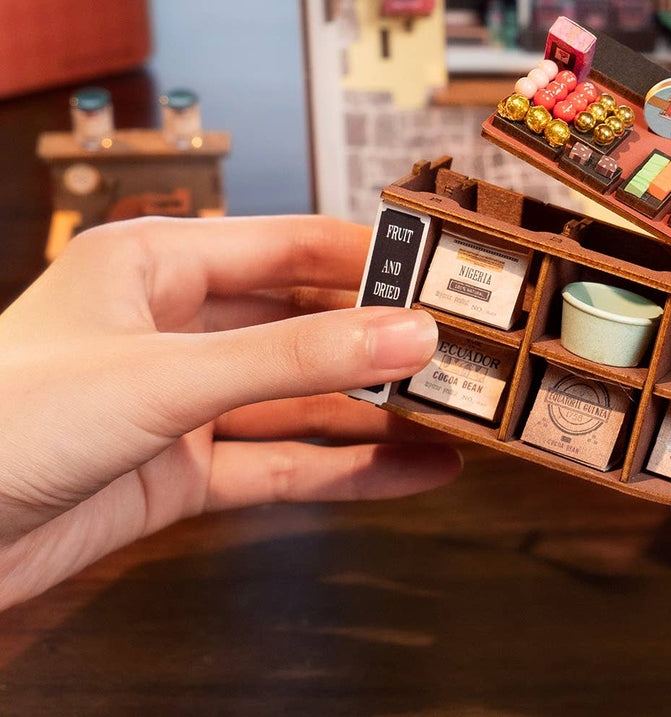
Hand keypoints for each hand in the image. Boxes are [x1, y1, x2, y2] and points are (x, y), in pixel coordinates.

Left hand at [0, 216, 460, 611]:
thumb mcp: (163, 376)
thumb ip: (293, 358)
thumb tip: (407, 334)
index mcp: (157, 262)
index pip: (293, 245)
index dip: (372, 259)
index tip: (446, 275)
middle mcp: (173, 325)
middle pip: (304, 323)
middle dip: (382, 340)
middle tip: (465, 351)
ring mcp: (178, 402)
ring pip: (299, 399)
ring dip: (374, 412)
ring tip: (456, 415)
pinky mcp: (176, 473)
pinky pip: (279, 466)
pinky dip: (344, 471)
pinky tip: (408, 471)